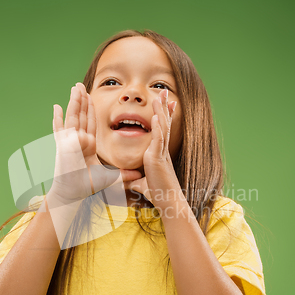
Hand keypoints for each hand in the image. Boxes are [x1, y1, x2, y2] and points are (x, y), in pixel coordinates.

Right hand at [49, 82, 141, 205]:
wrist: (73, 193)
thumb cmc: (87, 186)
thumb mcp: (110, 177)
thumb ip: (123, 174)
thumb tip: (139, 174)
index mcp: (88, 145)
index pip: (90, 122)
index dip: (91, 109)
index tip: (92, 97)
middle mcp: (78, 140)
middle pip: (81, 115)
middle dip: (81, 100)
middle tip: (80, 85)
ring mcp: (69, 141)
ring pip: (72, 117)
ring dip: (73, 102)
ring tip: (75, 88)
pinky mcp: (62, 146)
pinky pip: (59, 129)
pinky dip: (57, 118)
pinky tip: (56, 106)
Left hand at [123, 89, 182, 209]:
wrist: (168, 202)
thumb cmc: (158, 195)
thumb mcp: (142, 184)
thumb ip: (135, 180)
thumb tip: (127, 181)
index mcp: (158, 153)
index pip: (161, 130)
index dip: (163, 116)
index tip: (165, 104)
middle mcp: (161, 150)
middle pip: (163, 123)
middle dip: (163, 107)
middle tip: (164, 91)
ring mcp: (160, 153)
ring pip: (162, 127)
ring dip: (161, 111)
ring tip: (160, 96)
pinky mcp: (157, 159)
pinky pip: (158, 140)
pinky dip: (157, 127)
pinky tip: (156, 116)